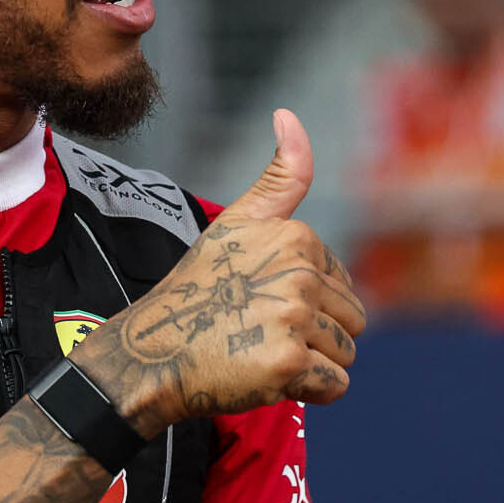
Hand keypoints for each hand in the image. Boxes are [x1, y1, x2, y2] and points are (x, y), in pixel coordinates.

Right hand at [80, 110, 366, 430]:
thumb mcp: (237, 223)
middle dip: (313, 335)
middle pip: (353, 320)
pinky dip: (306, 391)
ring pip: (345, 353)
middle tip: (255, 330)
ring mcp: (292, 317)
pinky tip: (264, 376)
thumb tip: (288, 111)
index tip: (256, 298)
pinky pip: (335, 386)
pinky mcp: (288, 361)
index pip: (341, 284)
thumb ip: (280, 176)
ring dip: (310, 364)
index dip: (305, 301)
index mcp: (295, 237)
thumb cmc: (197, 290)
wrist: (150, 352)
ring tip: (258, 351)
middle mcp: (298, 272)